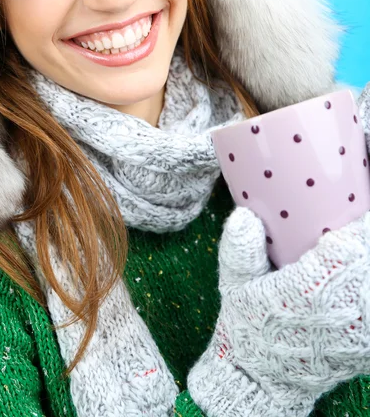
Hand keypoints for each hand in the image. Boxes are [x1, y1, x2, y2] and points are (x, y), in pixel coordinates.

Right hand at [188, 206, 369, 416]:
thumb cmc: (249, 326)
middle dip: (367, 243)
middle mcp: (340, 318)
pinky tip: (363, 273)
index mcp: (306, 296)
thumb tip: (244, 216)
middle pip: (367, 268)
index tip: (360, 212)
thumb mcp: (235, 287)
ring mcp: (361, 337)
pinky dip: (368, 286)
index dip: (359, 229)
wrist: (263, 378)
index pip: (346, 254)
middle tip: (363, 222)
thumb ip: (241, 252)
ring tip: (364, 243)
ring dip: (368, 266)